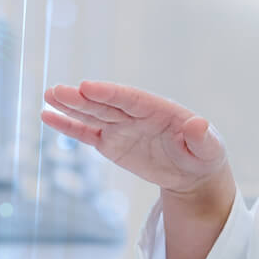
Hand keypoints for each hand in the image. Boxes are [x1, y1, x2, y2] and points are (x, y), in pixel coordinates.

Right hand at [42, 81, 229, 197]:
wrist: (192, 171)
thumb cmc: (203, 155)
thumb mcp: (209, 149)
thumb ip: (202, 138)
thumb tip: (199, 124)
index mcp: (158, 109)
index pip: (130, 98)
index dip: (109, 93)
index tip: (87, 87)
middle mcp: (135, 114)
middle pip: (105, 104)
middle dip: (81, 98)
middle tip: (57, 90)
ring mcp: (121, 126)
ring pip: (91, 114)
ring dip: (69, 106)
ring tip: (48, 95)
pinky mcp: (110, 142)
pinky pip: (86, 133)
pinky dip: (68, 126)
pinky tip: (48, 116)